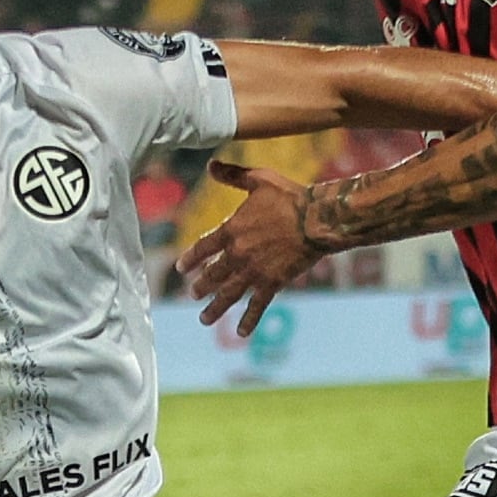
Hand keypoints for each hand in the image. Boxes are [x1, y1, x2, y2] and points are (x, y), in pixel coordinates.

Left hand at [175, 162, 319, 336]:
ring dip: (215, 308)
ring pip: (229, 294)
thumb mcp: (259, 180)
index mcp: (232, 229)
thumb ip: (233, 175)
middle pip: (212, 275)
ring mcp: (254, 271)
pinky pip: (258, 305)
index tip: (181, 269)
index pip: (203, 248)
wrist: (316, 219)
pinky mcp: (273, 282)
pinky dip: (249, 320)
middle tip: (193, 295)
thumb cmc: (290, 196)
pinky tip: (241, 332)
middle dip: (200, 287)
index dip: (190, 259)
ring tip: (204, 319)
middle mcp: (238, 254)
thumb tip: (211, 164)